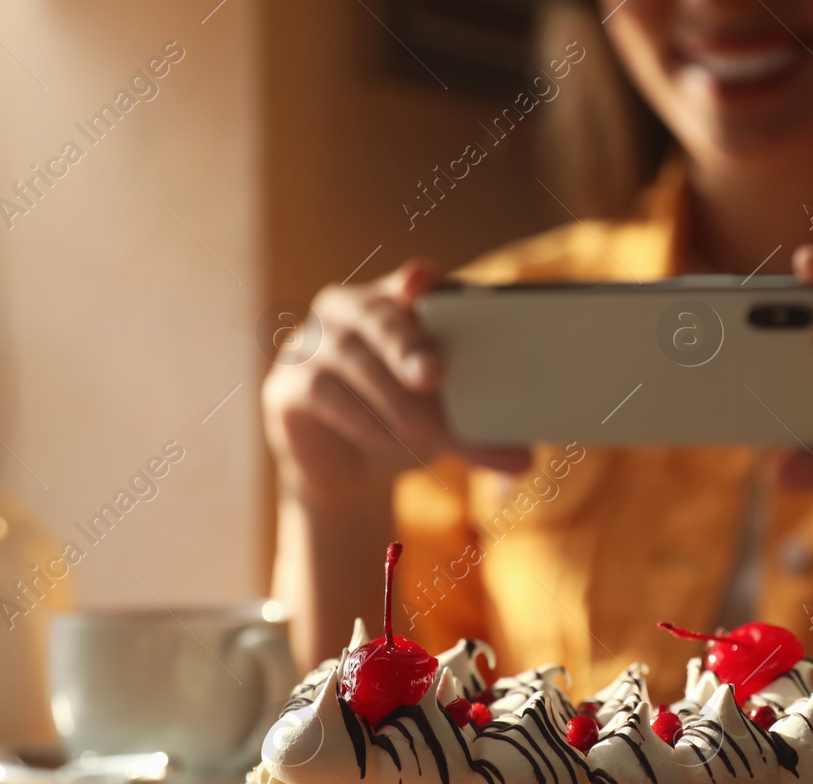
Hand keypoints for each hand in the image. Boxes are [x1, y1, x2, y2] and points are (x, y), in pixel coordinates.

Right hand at [261, 258, 530, 509]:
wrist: (346, 474)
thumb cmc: (403, 426)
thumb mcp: (445, 424)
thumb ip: (481, 433)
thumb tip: (526, 461)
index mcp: (398, 304)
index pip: (413, 281)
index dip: (418, 280)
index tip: (421, 283)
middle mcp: (351, 311)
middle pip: (378, 316)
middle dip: (408, 345)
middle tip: (435, 373)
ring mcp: (312, 343)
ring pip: (352, 359)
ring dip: (391, 400)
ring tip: (423, 433)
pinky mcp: (287, 385)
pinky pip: (322, 391)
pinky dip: (358, 418)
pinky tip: (383, 440)